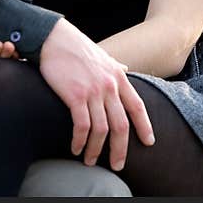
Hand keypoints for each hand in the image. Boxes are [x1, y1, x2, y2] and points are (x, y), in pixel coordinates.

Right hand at [38, 19, 154, 171]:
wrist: (54, 38)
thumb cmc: (76, 47)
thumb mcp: (103, 56)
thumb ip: (116, 66)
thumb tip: (126, 68)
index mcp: (118, 77)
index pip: (137, 106)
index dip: (145, 126)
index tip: (149, 142)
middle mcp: (110, 86)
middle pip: (122, 125)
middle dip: (120, 149)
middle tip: (118, 164)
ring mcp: (93, 91)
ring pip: (102, 129)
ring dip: (96, 149)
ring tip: (90, 161)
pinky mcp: (75, 95)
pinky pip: (82, 125)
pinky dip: (80, 141)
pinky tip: (76, 148)